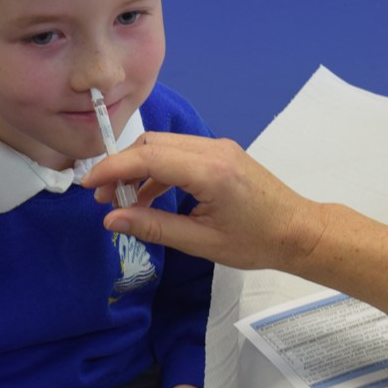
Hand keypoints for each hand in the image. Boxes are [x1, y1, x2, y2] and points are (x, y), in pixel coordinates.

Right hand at [84, 133, 323, 275]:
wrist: (298, 231)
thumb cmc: (256, 242)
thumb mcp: (201, 242)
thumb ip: (154, 227)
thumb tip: (111, 220)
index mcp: (210, 171)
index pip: (148, 157)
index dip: (113, 168)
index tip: (89, 185)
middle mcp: (213, 150)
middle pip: (152, 144)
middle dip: (121, 167)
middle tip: (103, 198)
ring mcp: (219, 148)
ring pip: (164, 146)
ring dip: (138, 168)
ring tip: (122, 201)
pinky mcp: (221, 153)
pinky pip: (180, 153)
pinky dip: (157, 170)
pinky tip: (148, 197)